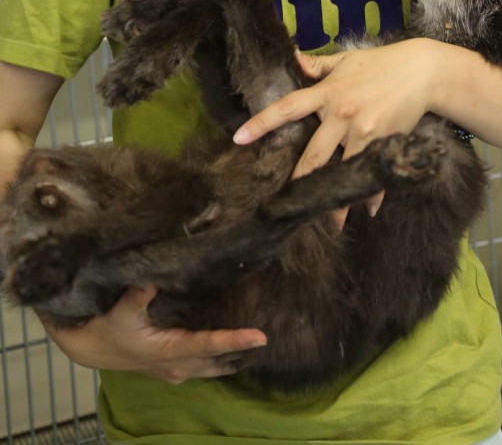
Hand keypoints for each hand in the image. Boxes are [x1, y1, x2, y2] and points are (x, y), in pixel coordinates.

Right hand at [42, 285, 266, 383]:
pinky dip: (220, 359)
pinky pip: (204, 367)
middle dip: (244, 352)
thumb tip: (160, 273)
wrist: (88, 347)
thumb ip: (141, 292)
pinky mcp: (171, 369)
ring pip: (213, 368)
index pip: (209, 344)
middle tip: (271, 338)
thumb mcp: (121, 308)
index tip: (261, 336)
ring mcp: (175, 371)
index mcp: (169, 349)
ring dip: (234, 358)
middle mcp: (177, 365)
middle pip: (219, 361)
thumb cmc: (105, 326)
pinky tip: (232, 350)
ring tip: (259, 344)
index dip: (235, 340)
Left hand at [234, 38, 440, 219]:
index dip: (262, 123)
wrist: (424, 71)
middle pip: (313, 155)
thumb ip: (317, 64)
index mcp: (329, 92)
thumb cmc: (382, 63)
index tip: (238, 138)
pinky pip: (375, 174)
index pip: (288, 108)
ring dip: (336, 201)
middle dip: (299, 183)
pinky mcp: (385, 144)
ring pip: (343, 172)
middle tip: (285, 206)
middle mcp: (343, 115)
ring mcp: (365, 133)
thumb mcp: (347, 59)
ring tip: (330, 225)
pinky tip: (369, 210)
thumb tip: (291, 56)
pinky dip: (373, 194)